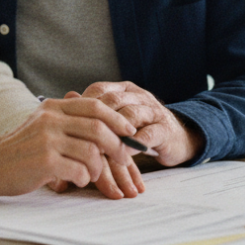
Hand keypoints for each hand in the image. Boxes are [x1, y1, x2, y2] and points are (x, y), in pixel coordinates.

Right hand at [0, 97, 138, 198]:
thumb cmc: (24, 148)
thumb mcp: (44, 123)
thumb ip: (70, 119)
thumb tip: (109, 122)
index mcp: (54, 107)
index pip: (94, 106)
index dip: (117, 118)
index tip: (130, 131)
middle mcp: (51, 120)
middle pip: (98, 128)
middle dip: (117, 145)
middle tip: (124, 158)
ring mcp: (47, 140)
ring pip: (91, 151)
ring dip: (98, 167)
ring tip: (92, 174)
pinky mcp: (45, 162)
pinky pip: (79, 170)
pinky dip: (84, 178)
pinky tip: (78, 180)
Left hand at [78, 82, 204, 166]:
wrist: (176, 138)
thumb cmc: (139, 129)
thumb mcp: (115, 119)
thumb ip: (93, 111)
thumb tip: (67, 97)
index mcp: (124, 90)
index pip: (99, 90)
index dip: (83, 106)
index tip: (68, 124)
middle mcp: (138, 96)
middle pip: (113, 101)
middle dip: (95, 119)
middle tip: (78, 137)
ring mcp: (153, 111)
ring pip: (131, 115)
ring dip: (114, 132)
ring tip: (98, 148)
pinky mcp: (165, 130)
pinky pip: (149, 134)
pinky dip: (134, 144)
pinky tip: (122, 155)